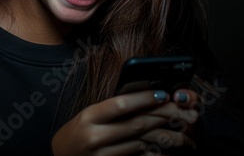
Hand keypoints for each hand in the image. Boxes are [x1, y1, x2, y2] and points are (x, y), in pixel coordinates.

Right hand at [51, 89, 199, 155]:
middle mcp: (95, 136)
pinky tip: (168, 150)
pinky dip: (155, 154)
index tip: (163, 93)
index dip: (144, 98)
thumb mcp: (89, 114)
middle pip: (136, 124)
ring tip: (180, 129)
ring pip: (141, 143)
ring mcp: (103, 155)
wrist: (62, 155)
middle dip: (161, 116)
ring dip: (163, 136)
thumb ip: (112, 108)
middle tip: (180, 111)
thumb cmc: (79, 131)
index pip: (121, 104)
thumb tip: (145, 97)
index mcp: (89, 116)